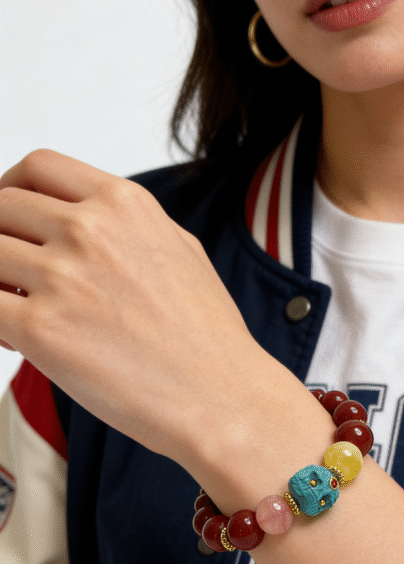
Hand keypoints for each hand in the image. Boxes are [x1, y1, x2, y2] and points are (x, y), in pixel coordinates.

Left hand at [0, 150, 262, 466]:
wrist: (221, 396)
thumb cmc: (207, 335)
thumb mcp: (179, 250)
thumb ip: (125, 226)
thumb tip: (78, 223)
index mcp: (125, 204)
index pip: (38, 167)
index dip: (9, 188)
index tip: (8, 217)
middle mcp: (91, 230)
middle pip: (1, 208)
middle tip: (8, 273)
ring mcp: (64, 277)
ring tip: (15, 310)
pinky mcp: (42, 330)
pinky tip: (12, 340)